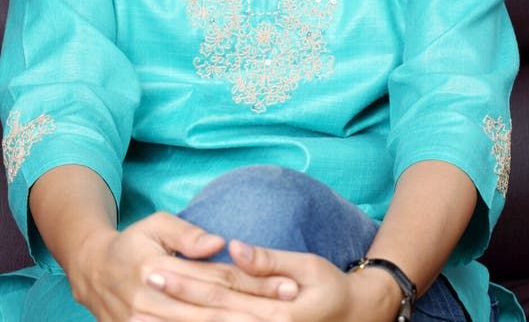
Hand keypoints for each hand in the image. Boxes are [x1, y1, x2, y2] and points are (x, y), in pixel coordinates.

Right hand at [67, 212, 298, 321]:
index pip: (216, 277)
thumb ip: (186, 234)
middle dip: (255, 313)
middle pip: (214, 308)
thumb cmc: (132, 244)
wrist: (91, 272)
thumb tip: (219, 242)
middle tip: (289, 312)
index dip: (253, 282)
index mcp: (158, 266)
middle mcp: (152, 298)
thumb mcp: (155, 225)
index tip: (287, 284)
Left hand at [150, 239, 401, 321]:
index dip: (184, 282)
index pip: (219, 294)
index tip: (153, 268)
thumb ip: (269, 260)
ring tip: (137, 319)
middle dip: (169, 308)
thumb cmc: (332, 288)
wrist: (358, 318)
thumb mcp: (308, 266)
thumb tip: (232, 249)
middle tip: (135, 294)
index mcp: (273, 312)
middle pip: (207, 320)